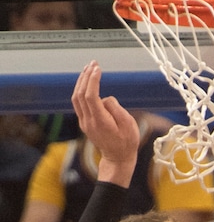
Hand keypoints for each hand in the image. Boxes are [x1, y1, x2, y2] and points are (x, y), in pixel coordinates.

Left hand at [71, 61, 140, 184]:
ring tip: (89, 69)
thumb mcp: (129, 125)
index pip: (90, 96)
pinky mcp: (85, 122)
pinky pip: (78, 103)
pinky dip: (81, 89)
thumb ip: (116, 109)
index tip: (98, 69)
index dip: (92, 80)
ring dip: (81, 81)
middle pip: (80, 94)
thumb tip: (106, 99)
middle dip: (86, 76)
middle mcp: (88, 121)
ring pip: (76, 98)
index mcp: (99, 121)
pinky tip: (87, 82)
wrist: (118, 158)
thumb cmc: (127, 142)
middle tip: (94, 63)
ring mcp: (84, 122)